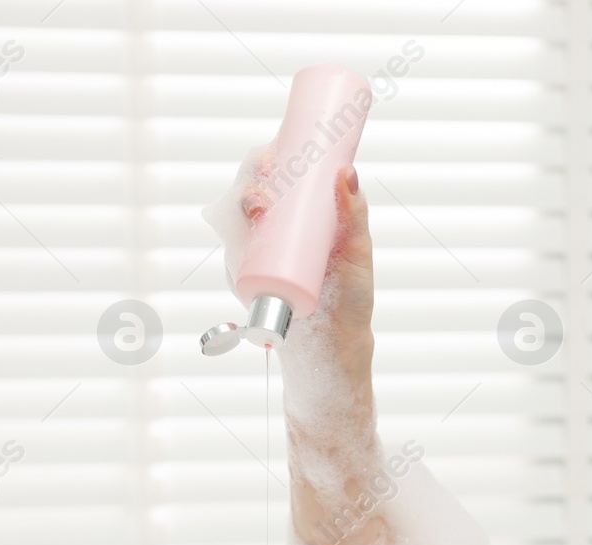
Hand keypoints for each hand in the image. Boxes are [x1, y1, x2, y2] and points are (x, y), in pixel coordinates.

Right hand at [241, 160, 373, 365]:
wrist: (337, 343)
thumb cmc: (350, 295)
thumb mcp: (358, 250)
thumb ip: (354, 214)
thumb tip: (347, 172)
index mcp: (302, 216)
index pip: (278, 177)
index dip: (269, 160)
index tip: (275, 154)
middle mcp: (276, 231)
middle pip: (252, 193)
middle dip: (251, 181)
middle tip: (269, 182)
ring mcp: (260, 255)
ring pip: (236, 222)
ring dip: (238, 209)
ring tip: (258, 210)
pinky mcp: (250, 282)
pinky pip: (233, 260)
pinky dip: (233, 249)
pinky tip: (242, 242)